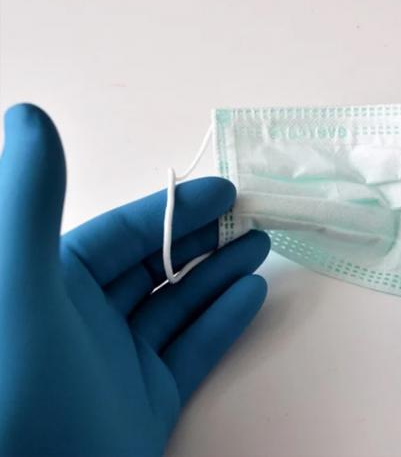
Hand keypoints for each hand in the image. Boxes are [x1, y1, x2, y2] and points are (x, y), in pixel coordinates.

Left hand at [0, 104, 269, 455]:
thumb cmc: (15, 381)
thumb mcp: (19, 284)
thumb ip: (30, 201)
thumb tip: (29, 114)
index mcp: (51, 282)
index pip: (123, 233)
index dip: (173, 209)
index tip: (223, 191)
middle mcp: (85, 317)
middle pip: (156, 265)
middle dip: (204, 238)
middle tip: (252, 216)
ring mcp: (120, 361)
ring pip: (179, 304)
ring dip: (220, 272)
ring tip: (262, 244)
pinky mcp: (148, 400)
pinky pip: (192, 352)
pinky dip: (223, 321)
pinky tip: (252, 294)